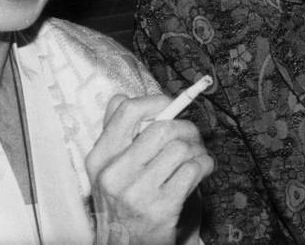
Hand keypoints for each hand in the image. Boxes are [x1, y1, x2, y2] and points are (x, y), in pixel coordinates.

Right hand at [87, 95, 214, 244]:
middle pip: (162, 128)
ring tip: (196, 156)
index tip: (171, 106)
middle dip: (186, 128)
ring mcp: (137, 193)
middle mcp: (114, 174)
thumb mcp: (107, 170)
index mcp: (100, 158)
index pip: (126, 111)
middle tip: (191, 135)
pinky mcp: (161, 208)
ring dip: (197, 149)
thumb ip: (115, 134)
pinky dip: (204, 165)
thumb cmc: (122, 204)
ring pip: (181, 148)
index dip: (156, 102)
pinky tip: (200, 171)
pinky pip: (193, 169)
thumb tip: (123, 97)